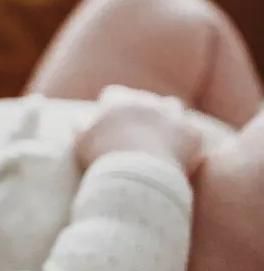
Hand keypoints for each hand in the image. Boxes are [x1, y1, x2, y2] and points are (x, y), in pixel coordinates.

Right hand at [74, 86, 205, 176]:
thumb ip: (80, 128)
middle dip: (141, 112)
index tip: (110, 121)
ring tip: (164, 136)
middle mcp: (147, 102)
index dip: (111, 107)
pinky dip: (188, 143)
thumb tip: (78, 122)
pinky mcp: (193, 134)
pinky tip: (183, 156)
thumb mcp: (82, 144)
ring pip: (172, 106)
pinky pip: (193, 134)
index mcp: (118, 102)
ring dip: (168, 117)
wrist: (140, 176)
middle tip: (138, 132)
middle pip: (144, 99)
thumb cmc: (105, 159)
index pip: (113, 94)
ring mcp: (173, 115)